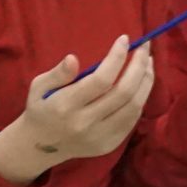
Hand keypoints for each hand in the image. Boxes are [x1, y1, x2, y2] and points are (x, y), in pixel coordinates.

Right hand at [2, 36, 154, 176]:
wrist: (40, 146)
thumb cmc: (41, 108)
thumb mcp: (39, 86)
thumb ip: (57, 73)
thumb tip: (72, 58)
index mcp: (66, 106)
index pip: (100, 79)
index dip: (117, 58)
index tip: (125, 39)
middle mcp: (85, 123)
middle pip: (123, 92)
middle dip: (138, 66)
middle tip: (144, 47)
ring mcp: (99, 137)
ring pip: (134, 107)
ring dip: (146, 81)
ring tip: (147, 62)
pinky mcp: (109, 145)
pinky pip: (132, 120)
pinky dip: (141, 98)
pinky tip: (141, 83)